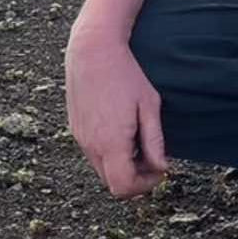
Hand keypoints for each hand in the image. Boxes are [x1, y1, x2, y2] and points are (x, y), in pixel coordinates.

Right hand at [65, 24, 167, 197]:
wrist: (93, 50)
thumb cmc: (125, 74)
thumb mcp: (149, 105)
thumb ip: (155, 140)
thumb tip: (162, 167)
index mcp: (111, 143)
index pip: (124, 188)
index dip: (145, 186)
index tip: (160, 169)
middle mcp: (91, 146)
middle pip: (112, 183)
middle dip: (136, 176)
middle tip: (153, 155)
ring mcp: (80, 138)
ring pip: (102, 169)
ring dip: (122, 164)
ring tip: (138, 138)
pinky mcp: (76, 129)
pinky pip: (93, 153)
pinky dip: (110, 152)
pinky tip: (122, 128)